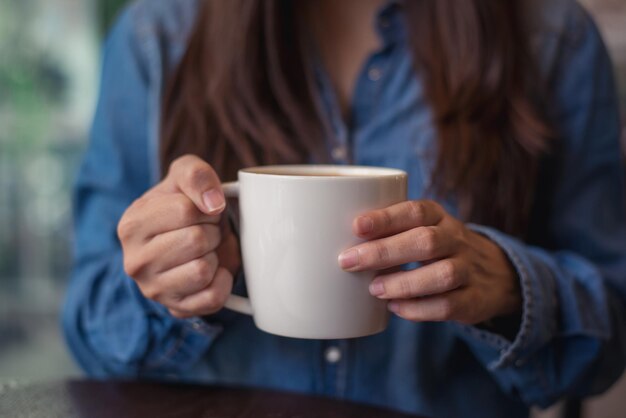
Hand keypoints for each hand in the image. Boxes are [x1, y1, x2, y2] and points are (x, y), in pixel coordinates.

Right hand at [117, 154, 240, 318]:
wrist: (189, 238)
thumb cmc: (184, 206)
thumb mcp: (184, 176)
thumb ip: (195, 174)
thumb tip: (212, 203)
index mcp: (131, 225)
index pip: (185, 211)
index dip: (204, 207)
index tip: (200, 211)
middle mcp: (135, 262)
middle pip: (197, 240)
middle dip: (212, 231)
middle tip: (205, 231)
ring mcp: (154, 290)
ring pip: (203, 270)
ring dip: (215, 256)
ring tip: (205, 250)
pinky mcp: (176, 309)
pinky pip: (213, 297)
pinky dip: (223, 280)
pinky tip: (213, 270)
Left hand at [338, 200, 520, 324]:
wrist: (496, 273)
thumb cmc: (437, 249)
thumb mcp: (420, 229)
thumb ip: (388, 231)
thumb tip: (333, 239)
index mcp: (438, 217)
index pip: (414, 211)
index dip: (386, 218)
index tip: (356, 226)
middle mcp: (456, 239)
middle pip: (425, 241)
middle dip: (384, 252)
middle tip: (349, 261)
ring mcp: (468, 270)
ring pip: (442, 274)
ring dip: (404, 283)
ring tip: (374, 289)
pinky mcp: (474, 300)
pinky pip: (448, 305)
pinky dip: (419, 309)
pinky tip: (395, 308)